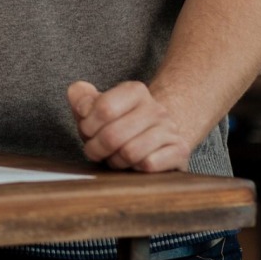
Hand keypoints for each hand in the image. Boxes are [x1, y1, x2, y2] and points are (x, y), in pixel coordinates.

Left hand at [67, 79, 193, 171]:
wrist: (157, 138)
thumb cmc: (118, 123)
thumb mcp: (95, 106)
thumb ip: (81, 96)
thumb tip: (82, 106)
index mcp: (135, 91)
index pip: (104, 109)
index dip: (87, 126)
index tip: (87, 131)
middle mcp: (156, 108)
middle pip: (113, 135)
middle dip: (96, 148)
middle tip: (94, 150)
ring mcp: (171, 129)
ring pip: (130, 153)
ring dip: (115, 161)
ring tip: (114, 157)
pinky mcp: (179, 151)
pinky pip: (149, 165)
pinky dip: (135, 169)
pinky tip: (133, 165)